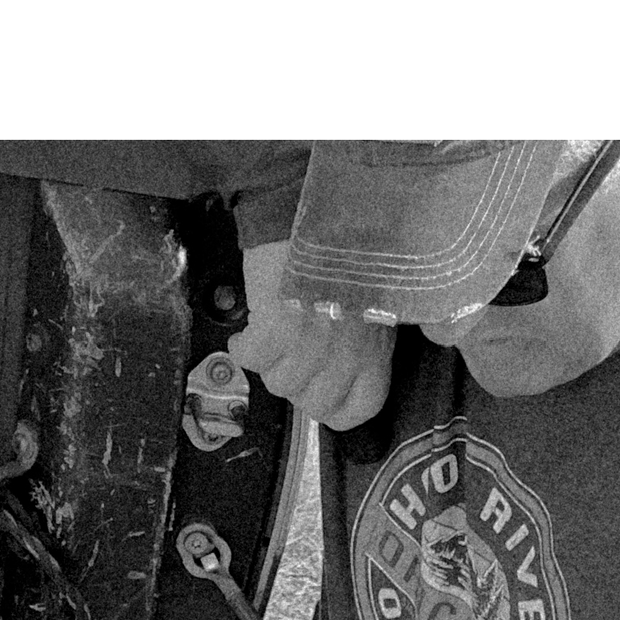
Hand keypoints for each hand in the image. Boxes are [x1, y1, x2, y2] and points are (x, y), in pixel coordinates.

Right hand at [231, 240, 394, 432]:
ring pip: (278, 383)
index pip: (361, 409)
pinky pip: (250, 360)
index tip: (319, 392)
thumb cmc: (340, 249)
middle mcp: (348, 355)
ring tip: (270, 336)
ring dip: (269, 363)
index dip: (335, 409)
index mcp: (376, 348)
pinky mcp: (277, 330)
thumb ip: (362, 337)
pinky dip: (243, 348)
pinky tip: (247, 330)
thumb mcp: (370, 299)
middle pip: (313, 404)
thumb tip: (339, 365)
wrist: (306, 210)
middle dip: (297, 384)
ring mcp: (312, 346)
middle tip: (289, 358)